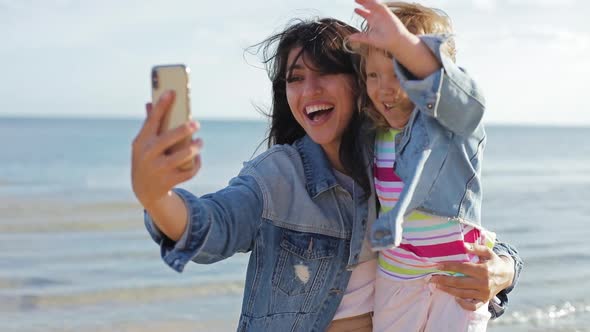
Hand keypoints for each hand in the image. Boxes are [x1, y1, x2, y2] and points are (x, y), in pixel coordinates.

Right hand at [131, 91, 202, 209]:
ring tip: (200, 142)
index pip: (152, 120)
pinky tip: (198, 158)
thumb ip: (149, 124)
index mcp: (142, 141)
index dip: (162, 105)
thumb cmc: (146, 159)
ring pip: (183, 155)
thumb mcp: (143, 144)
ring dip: (195, 148)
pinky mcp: (169, 181)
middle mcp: (148, 154)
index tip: (172, 92)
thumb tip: (151, 101)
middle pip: (169, 137)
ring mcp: (158, 169)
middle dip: (185, 129)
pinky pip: (188, 171)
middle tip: (197, 123)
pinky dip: (195, 164)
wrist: (144, 190)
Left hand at [348, 0, 412, 53]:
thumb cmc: (384, 41)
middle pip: (369, 7)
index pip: (366, 14)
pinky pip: (381, 6)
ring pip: (374, 5)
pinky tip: (371, 2)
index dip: (360, 11)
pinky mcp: (388, 14)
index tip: (355, 9)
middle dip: (363, 3)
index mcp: (373, 22)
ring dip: (368, 1)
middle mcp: (377, 17)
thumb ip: (359, 37)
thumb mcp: (369, 38)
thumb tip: (349, 38)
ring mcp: (383, 14)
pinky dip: (376, 3)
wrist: (394, 42)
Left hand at [430, 243, 514, 310]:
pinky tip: (455, 298)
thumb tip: (462, 245)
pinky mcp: (484, 300)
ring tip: (437, 286)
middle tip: (431, 278)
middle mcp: (484, 283)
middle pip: (459, 282)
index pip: (462, 268)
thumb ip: (475, 248)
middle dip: (444, 280)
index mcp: (484, 270)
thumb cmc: (494, 261)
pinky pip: (473, 306)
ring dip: (448, 290)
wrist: (508, 275)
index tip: (437, 266)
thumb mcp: (488, 251)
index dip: (449, 266)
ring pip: (463, 294)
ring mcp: (484, 293)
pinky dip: (463, 304)